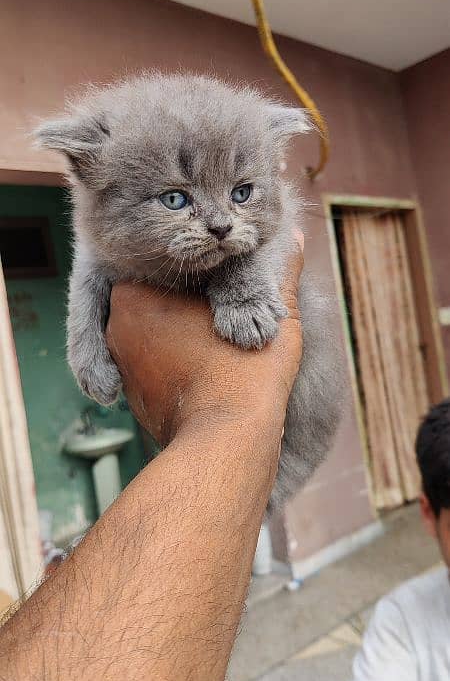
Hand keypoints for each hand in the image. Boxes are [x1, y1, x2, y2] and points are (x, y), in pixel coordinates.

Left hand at [106, 232, 303, 443]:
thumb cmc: (242, 372)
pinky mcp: (135, 400)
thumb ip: (280, 272)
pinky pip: (156, 371)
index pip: (164, 268)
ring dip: (182, 337)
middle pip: (157, 302)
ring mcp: (122, 368)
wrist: (226, 442)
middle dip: (187, 305)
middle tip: (225, 311)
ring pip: (155, 338)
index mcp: (134, 296)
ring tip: (220, 344)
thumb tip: (296, 237)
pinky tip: (210, 373)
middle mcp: (117, 329)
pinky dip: (178, 368)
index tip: (224, 283)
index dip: (198, 272)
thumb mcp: (271, 313)